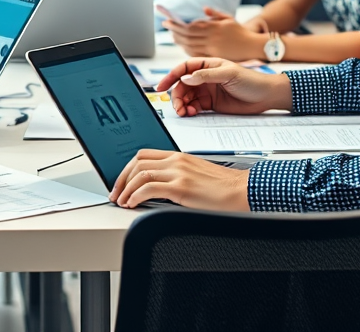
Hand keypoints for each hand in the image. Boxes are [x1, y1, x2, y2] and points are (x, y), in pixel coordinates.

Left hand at [110, 150, 249, 209]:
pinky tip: (133, 204)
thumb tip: (158, 190)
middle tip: (116, 193)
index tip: (122, 182)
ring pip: (140, 174)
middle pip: (137, 162)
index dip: (128, 168)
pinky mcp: (181, 187)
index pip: (144, 155)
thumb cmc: (224, 187)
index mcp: (178, 156)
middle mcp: (176, 161)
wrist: (243, 191)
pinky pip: (149, 188)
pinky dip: (136, 196)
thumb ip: (177, 177)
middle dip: (122, 178)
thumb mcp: (196, 176)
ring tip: (122, 202)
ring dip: (126, 189)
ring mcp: (178, 172)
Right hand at [155, 58, 292, 116]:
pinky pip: (194, 107)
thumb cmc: (251, 80)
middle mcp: (204, 77)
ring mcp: (207, 91)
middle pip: (182, 85)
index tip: (161, 87)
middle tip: (178, 107)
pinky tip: (192, 114)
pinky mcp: (211, 104)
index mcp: (207, 65)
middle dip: (176, 95)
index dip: (171, 76)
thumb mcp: (229, 74)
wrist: (266, 96)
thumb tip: (186, 78)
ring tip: (185, 112)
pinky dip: (190, 111)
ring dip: (182, 104)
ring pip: (186, 97)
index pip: (183, 68)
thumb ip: (206, 75)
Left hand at [163, 7, 264, 59]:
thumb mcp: (229, 19)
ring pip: (190, 47)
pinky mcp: (214, 58)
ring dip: (179, 41)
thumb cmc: (240, 31)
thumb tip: (203, 9)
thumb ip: (215, 14)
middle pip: (187, 37)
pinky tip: (184, 46)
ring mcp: (213, 50)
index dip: (176, 25)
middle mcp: (212, 39)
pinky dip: (188, 50)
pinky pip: (197, 55)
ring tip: (173, 35)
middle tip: (167, 26)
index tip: (167, 21)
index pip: (190, 27)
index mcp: (214, 28)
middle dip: (175, 32)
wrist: (253, 46)